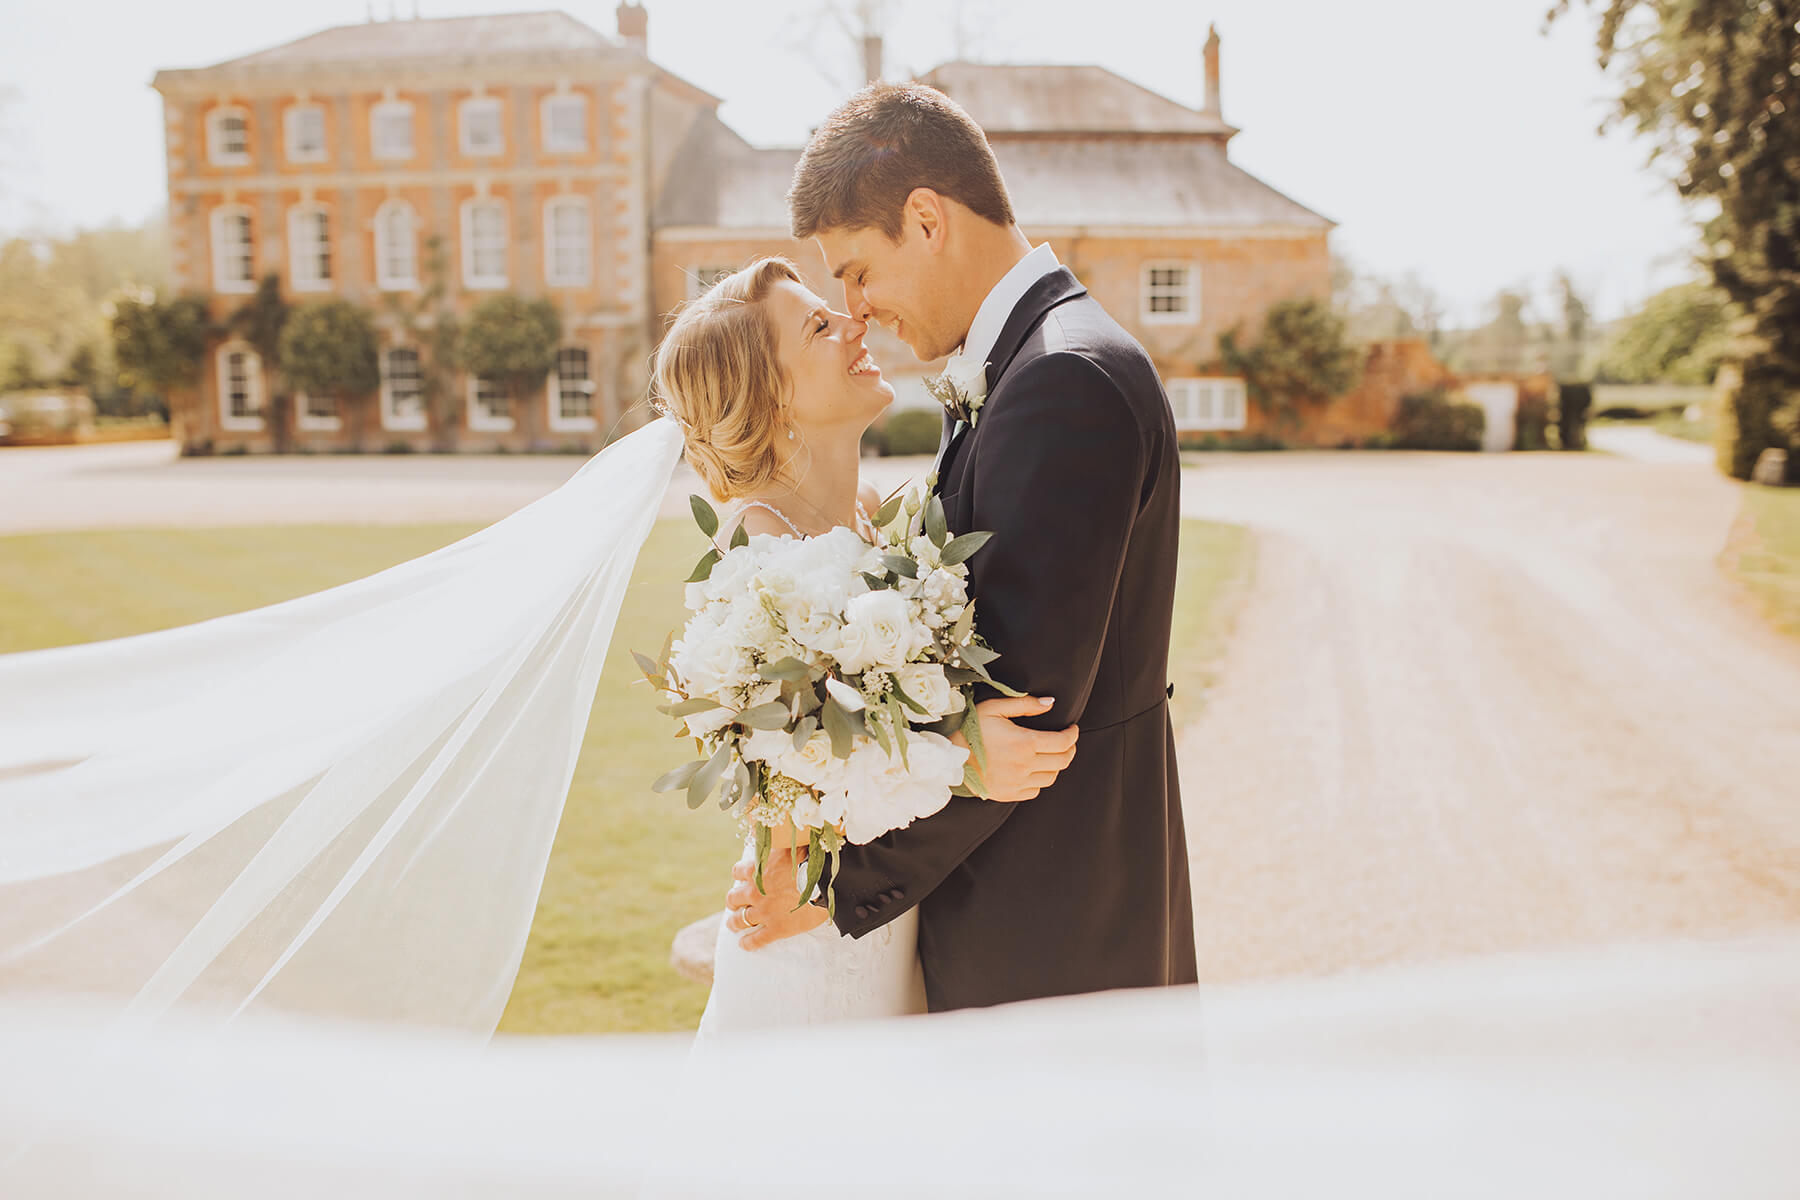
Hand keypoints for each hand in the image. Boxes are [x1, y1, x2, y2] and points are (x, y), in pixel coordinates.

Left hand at [725, 845, 829, 949]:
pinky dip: (748, 943)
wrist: (824, 885)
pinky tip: (744, 944)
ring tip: (733, 925)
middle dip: (733, 902)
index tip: (743, 879)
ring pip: (739, 921)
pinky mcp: (775, 929)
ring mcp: (764, 912)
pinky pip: (755, 940)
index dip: (740, 876)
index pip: (737, 872)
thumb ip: (781, 846)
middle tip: (734, 905)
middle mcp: (755, 892)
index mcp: (757, 871)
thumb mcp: (791, 847)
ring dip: (734, 923)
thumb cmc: (811, 863)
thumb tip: (783, 834)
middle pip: (733, 898)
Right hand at [952, 696, 1078, 802]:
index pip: (1063, 742)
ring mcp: (1017, 783)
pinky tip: (1033, 770)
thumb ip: (1025, 704)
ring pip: (1051, 777)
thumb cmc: (970, 728)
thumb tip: (1050, 702)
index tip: (1072, 729)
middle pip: (1063, 761)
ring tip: (1051, 755)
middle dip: (1070, 749)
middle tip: (1067, 741)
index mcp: (1024, 743)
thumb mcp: (994, 708)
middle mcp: (1025, 765)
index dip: (1073, 734)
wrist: (947, 757)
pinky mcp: (1009, 794)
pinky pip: (1035, 790)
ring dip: (1056, 765)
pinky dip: (1039, 780)